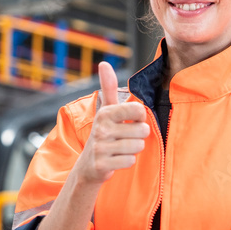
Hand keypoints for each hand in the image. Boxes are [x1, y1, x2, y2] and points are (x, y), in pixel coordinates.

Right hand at [75, 62, 149, 185]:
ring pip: (138, 146)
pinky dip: (127, 162)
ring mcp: (100, 147)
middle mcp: (101, 128)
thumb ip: (108, 87)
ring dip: (133, 150)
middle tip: (125, 138)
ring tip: (120, 149)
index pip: (139, 110)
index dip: (140, 117)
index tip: (131, 121)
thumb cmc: (103, 134)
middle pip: (142, 130)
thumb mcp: (105, 111)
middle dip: (138, 136)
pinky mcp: (101, 165)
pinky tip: (117, 159)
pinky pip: (130, 161)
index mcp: (105, 113)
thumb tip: (104, 64)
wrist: (87, 166)